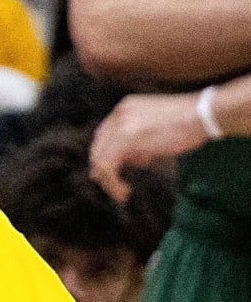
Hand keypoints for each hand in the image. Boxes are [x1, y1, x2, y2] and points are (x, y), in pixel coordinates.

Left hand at [89, 91, 204, 201]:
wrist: (203, 114)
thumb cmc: (189, 122)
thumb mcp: (157, 127)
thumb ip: (140, 141)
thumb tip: (131, 159)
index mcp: (125, 108)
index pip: (104, 136)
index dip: (105, 156)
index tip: (112, 173)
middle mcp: (118, 115)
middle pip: (98, 147)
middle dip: (103, 170)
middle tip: (113, 187)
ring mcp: (120, 126)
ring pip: (100, 159)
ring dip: (108, 180)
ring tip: (121, 193)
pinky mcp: (126, 139)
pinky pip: (108, 165)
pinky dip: (112, 182)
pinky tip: (124, 191)